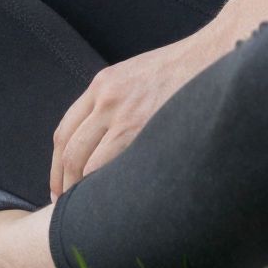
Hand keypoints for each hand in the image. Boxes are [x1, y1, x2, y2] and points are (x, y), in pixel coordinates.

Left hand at [50, 26, 226, 198]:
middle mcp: (104, 97)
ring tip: (85, 212)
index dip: (57, 163)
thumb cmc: (182, 71)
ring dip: (78, 189)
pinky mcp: (139, 127)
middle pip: (68, 149)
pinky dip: (101, 185)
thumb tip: (106, 142)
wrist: (211, 55)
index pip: (64, 130)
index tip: (59, 185)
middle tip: (64, 206)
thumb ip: (118, 102)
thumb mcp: (138, 76)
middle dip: (62, 182)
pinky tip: (107, 200)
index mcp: (102, 84)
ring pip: (82, 161)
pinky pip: (106, 165)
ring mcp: (120, 113)